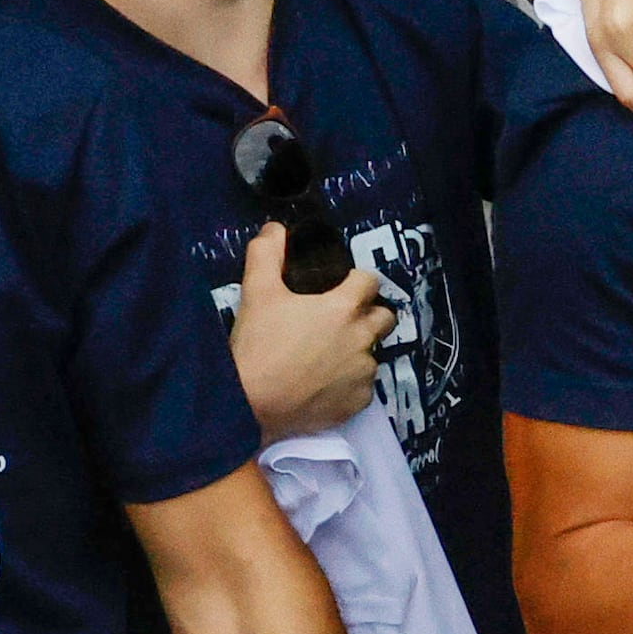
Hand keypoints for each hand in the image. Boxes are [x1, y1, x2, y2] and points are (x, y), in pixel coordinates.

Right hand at [229, 218, 396, 441]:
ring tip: (325, 357)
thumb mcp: (257, 292)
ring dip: (356, 351)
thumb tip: (275, 228)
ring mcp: (363, 374)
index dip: (357, 280)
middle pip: (384, 317)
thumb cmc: (257, 345)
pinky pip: (363, 387)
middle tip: (338, 321)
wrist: (248, 405)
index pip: (370, 281)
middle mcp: (362, 339)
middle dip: (367, 314)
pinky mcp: (358, 404)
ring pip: (373, 354)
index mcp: (344, 308)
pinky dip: (349, 383)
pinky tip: (324, 385)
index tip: (341, 286)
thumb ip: (267, 254)